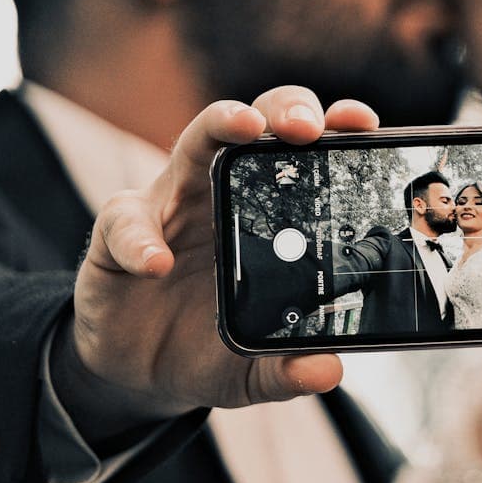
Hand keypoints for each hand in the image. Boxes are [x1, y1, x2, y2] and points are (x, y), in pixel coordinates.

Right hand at [54, 87, 377, 442]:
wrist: (139, 370)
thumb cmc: (209, 347)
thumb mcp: (253, 367)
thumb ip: (287, 371)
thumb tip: (328, 372)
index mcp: (270, 212)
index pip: (307, 153)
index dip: (336, 128)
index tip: (362, 123)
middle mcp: (223, 190)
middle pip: (258, 122)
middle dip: (285, 110)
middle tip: (306, 128)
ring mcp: (170, 203)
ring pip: (195, 139)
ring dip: (221, 122)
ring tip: (244, 127)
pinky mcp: (119, 231)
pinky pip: (125, 219)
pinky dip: (141, 239)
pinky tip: (156, 265)